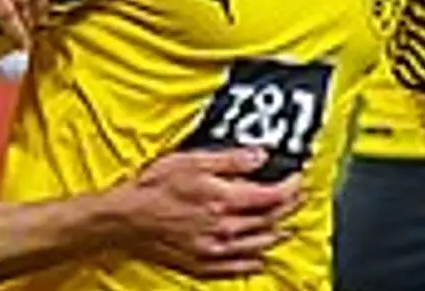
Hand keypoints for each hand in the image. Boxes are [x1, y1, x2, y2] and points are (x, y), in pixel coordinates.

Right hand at [110, 148, 303, 278]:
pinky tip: (259, 256)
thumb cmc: (154, 189)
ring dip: (277, 234)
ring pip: (259, 246)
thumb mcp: (193, 161)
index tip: (297, 179)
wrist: (125, 220)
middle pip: (270, 221)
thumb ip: (232, 160)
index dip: (290, 187)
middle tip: (298, 198)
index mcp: (224, 202)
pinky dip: (254, 261)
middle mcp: (224, 230)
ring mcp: (214, 251)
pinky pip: (239, 268)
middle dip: (289, 208)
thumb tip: (259, 156)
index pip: (272, 197)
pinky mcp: (203, 266)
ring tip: (287, 225)